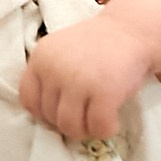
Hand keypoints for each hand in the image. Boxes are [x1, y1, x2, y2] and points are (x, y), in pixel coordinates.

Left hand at [18, 16, 151, 139]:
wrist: (131, 29)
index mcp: (41, 58)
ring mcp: (79, 81)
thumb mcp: (61, 52)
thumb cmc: (97, 45)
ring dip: (85, 130)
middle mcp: (55, 69)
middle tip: (85, 116)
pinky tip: (112, 122)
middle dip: (68, 122)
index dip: (43, 112)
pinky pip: (98, 126)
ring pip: (70, 127)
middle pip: (50, 117)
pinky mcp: (104, 92)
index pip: (28, 100)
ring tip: (97, 121)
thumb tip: (46, 118)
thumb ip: (49, 76)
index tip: (60, 111)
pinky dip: (105, 130)